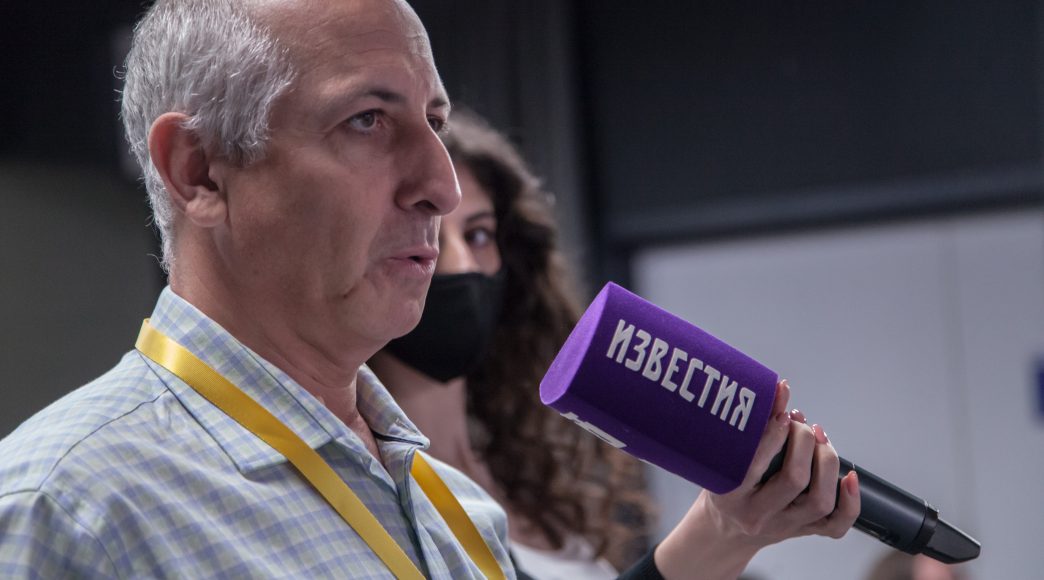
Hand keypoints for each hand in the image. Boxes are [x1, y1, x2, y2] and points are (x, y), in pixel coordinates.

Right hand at [654, 379, 859, 579]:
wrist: (725, 529)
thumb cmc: (724, 482)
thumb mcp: (724, 457)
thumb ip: (750, 427)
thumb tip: (780, 389)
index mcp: (731, 495)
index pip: (756, 464)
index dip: (774, 434)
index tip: (782, 412)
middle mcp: (757, 515)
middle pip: (795, 480)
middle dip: (805, 442)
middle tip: (801, 424)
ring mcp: (783, 527)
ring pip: (820, 500)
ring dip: (827, 463)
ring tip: (820, 440)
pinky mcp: (803, 532)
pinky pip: (836, 525)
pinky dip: (850, 501)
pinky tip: (849, 477)